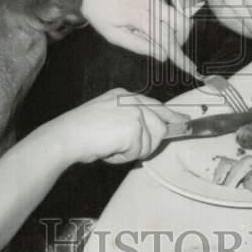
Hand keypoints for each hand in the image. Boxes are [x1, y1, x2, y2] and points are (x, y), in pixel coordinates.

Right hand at [54, 88, 187, 164]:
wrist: (66, 136)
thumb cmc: (81, 132)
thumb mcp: (108, 117)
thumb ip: (129, 120)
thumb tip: (151, 133)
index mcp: (124, 94)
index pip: (156, 105)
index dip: (171, 115)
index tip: (184, 121)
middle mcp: (131, 99)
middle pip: (160, 125)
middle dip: (146, 143)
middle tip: (121, 147)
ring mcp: (134, 111)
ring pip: (152, 141)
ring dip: (132, 151)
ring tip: (110, 146)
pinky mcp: (134, 126)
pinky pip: (139, 151)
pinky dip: (124, 156)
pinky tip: (109, 149)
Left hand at [80, 0, 197, 77]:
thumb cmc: (99, 14)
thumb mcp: (115, 36)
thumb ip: (140, 46)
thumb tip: (162, 55)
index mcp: (141, 15)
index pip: (168, 40)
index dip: (180, 57)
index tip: (190, 69)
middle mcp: (153, 1)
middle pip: (182, 24)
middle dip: (180, 39)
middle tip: (165, 47)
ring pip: (176, 16)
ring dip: (168, 28)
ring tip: (143, 30)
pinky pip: (167, 8)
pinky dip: (161, 18)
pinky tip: (142, 18)